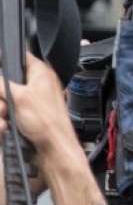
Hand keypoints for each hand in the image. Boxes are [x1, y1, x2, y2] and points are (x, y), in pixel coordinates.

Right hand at [0, 54, 103, 204]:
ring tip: (6, 114)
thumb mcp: (17, 97)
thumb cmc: (45, 122)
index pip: (22, 56)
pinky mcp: (32, 114)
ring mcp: (36, 99)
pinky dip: (8, 115)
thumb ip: (1, 83)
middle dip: (2, 92)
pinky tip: (7, 122)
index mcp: (42, 72)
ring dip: (3, 106)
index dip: (7, 60)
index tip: (1, 68)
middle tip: (4, 104)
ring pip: (9, 96)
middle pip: (10, 79)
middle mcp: (40, 83)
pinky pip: (13, 109)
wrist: (55, 148)